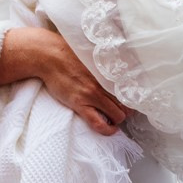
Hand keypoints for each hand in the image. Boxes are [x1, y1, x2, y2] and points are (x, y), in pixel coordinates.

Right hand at [0, 27, 127, 135]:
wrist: (49, 55)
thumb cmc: (68, 53)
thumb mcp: (92, 56)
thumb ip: (105, 63)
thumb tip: (114, 62)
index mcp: (108, 71)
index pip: (130, 88)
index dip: (134, 97)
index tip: (132, 100)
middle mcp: (104, 83)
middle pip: (127, 104)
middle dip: (127, 110)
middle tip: (122, 110)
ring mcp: (93, 94)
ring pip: (117, 115)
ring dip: (118, 119)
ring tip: (114, 118)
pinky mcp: (80, 103)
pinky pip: (99, 123)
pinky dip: (107, 129)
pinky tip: (110, 129)